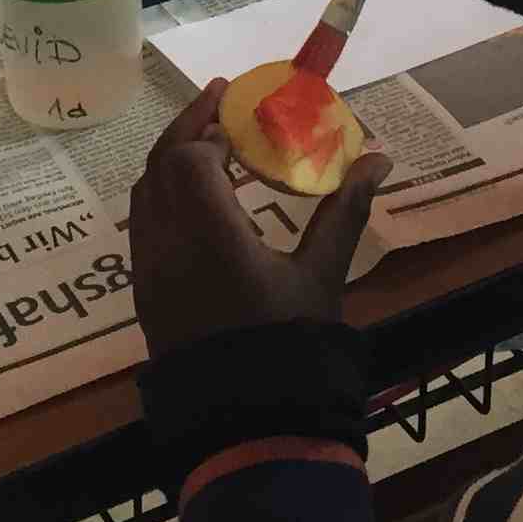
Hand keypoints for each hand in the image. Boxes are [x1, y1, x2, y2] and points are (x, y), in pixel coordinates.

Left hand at [126, 80, 387, 362]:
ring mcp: (149, 270)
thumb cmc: (291, 343)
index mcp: (210, 236)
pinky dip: (162, 192)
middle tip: (220, 100)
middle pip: (161, 165)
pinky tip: (194, 194)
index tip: (240, 114)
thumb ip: (344, 211)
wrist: (248, 421)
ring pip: (145, 192)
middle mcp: (167, 245)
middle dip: (188, 127)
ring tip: (209, 140)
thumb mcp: (322, 276)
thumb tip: (380, 160)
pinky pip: (142, 224)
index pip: (191, 159)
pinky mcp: (145, 292)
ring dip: (171, 158)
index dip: (211, 129)